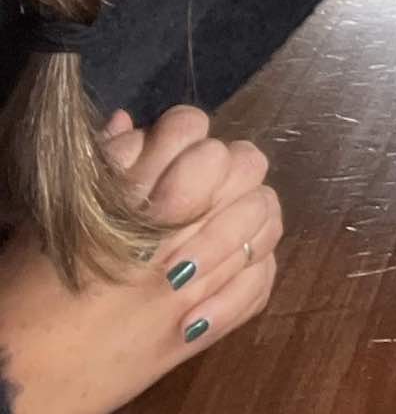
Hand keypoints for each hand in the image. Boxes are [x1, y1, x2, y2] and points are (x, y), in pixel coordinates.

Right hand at [0, 106, 282, 413]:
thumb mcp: (55, 219)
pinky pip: (263, 278)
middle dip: (228, 164)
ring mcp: (193, 285)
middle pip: (242, 164)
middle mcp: (168, 238)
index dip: (186, 131)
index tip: (175, 148)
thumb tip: (129, 121)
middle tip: (208, 180)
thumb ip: (100, 166)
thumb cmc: (25, 294)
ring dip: (248, 209)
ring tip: (226, 216)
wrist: (18, 381)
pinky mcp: (205, 329)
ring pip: (262, 216)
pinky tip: (235, 260)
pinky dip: (257, 263)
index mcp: (125, 203)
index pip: (191, 129)